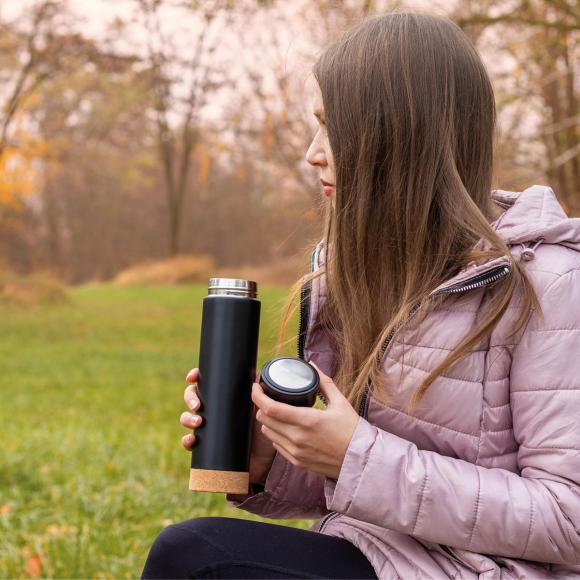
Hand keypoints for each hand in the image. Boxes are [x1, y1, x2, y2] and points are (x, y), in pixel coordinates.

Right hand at [181, 368, 276, 484]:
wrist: (265, 459)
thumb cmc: (265, 430)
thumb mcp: (265, 408)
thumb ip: (261, 392)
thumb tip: (256, 377)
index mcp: (224, 397)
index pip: (205, 382)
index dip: (195, 376)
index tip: (191, 377)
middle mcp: (214, 410)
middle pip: (192, 397)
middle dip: (190, 398)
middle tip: (198, 405)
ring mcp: (208, 428)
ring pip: (187, 418)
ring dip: (187, 418)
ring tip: (198, 422)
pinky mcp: (206, 447)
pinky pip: (189, 442)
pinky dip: (186, 440)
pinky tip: (191, 440)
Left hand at [251, 361, 359, 479]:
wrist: (360, 460)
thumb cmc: (352, 430)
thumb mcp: (340, 402)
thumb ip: (323, 382)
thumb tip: (312, 365)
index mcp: (307, 420)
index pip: (271, 408)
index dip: (257, 395)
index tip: (256, 386)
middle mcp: (298, 437)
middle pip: (264, 419)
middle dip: (261, 405)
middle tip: (266, 396)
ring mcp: (295, 451)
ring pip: (267, 432)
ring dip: (268, 420)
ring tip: (275, 411)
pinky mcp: (296, 461)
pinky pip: (276, 446)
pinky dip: (276, 434)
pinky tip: (284, 427)